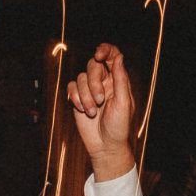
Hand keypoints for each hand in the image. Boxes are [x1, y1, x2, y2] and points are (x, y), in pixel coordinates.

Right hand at [65, 44, 138, 180]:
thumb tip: (119, 57)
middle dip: (94, 82)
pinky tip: (83, 110)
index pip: (112, 55)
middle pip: (93, 65)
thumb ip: (121, 79)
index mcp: (117, 80)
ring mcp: (89, 90)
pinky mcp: (78, 99)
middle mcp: (103, 82)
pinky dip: (75, 98)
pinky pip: (71, 88)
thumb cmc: (119, 126)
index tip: (99, 55)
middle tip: (100, 100)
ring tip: (93, 112)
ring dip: (86, 96)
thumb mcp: (123, 102)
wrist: (105, 146)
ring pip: (81, 78)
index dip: (105, 50)